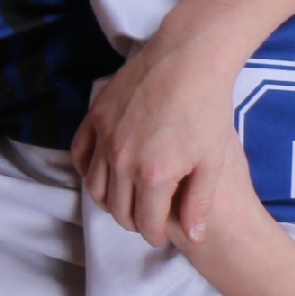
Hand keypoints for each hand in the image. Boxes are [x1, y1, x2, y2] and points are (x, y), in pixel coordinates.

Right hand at [70, 26, 249, 247]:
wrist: (189, 58)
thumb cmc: (208, 109)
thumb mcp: (213, 161)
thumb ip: (200, 203)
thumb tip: (195, 236)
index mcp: (154, 174)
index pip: (146, 222)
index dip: (154, 235)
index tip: (160, 235)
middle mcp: (122, 159)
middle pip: (117, 209)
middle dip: (132, 222)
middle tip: (145, 221)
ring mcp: (105, 137)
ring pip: (95, 187)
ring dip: (109, 201)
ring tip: (127, 201)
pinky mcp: (96, 116)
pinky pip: (81, 155)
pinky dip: (89, 171)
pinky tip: (104, 174)